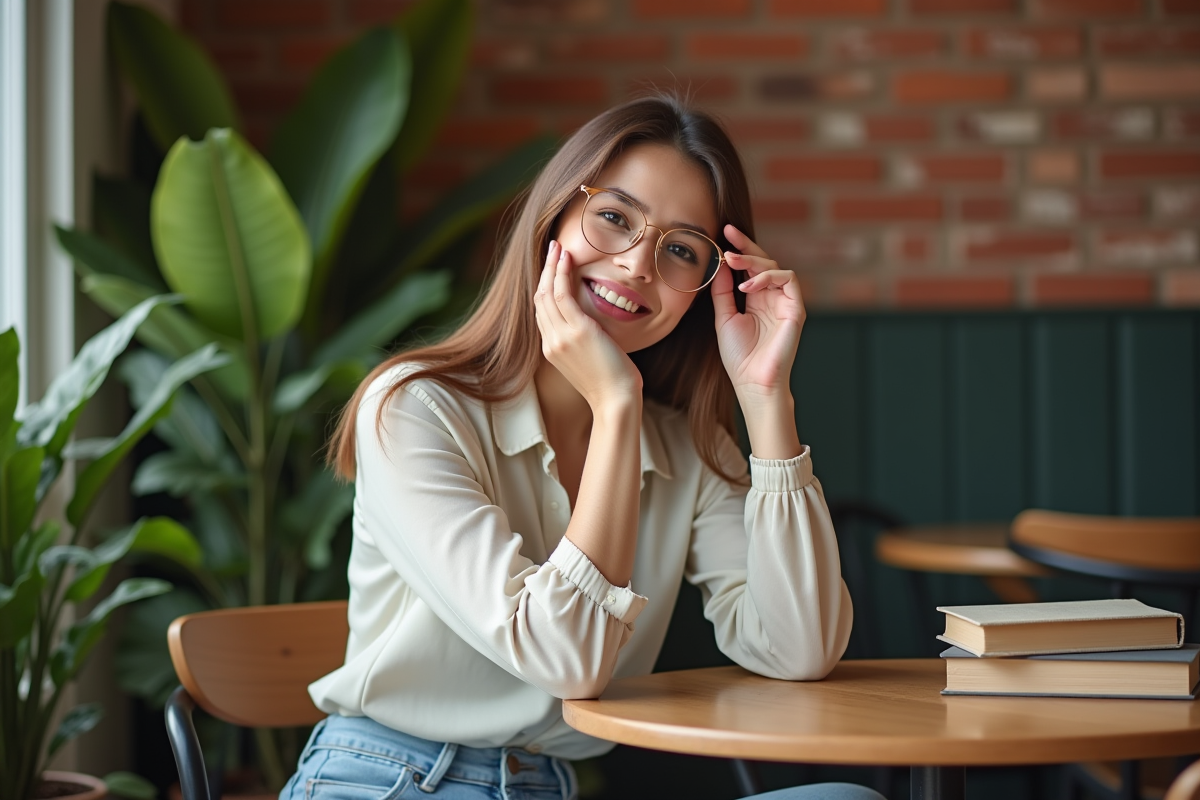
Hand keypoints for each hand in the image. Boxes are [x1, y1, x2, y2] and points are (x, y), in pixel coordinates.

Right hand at [534, 240, 642, 409]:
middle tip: (553, 249)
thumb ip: (585, 342)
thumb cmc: (612, 384)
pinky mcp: (576, 331)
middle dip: (545, 271)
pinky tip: (567, 258)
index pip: (542, 312)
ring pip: (547, 293)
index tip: (552, 269)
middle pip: (539, 299)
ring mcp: (560, 337)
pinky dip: (562, 274)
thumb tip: (595, 329)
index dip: (545, 287)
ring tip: (558, 247)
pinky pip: (562, 295)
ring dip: (551, 267)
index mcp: (552, 350)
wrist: (616, 401)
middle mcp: (551, 342)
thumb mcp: (591, 360)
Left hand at [711, 225, 805, 400]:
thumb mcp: (724, 317)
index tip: (723, 233)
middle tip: (727, 236)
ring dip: (753, 261)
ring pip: (775, 266)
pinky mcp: (796, 308)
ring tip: (733, 262)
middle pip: (763, 260)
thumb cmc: (739, 356)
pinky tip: (747, 286)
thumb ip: (722, 291)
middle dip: (746, 246)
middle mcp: (772, 297)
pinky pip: (788, 279)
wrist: (752, 381)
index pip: (749, 267)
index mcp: (756, 298)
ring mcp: (785, 302)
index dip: (739, 248)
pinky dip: (768, 277)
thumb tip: (720, 263)